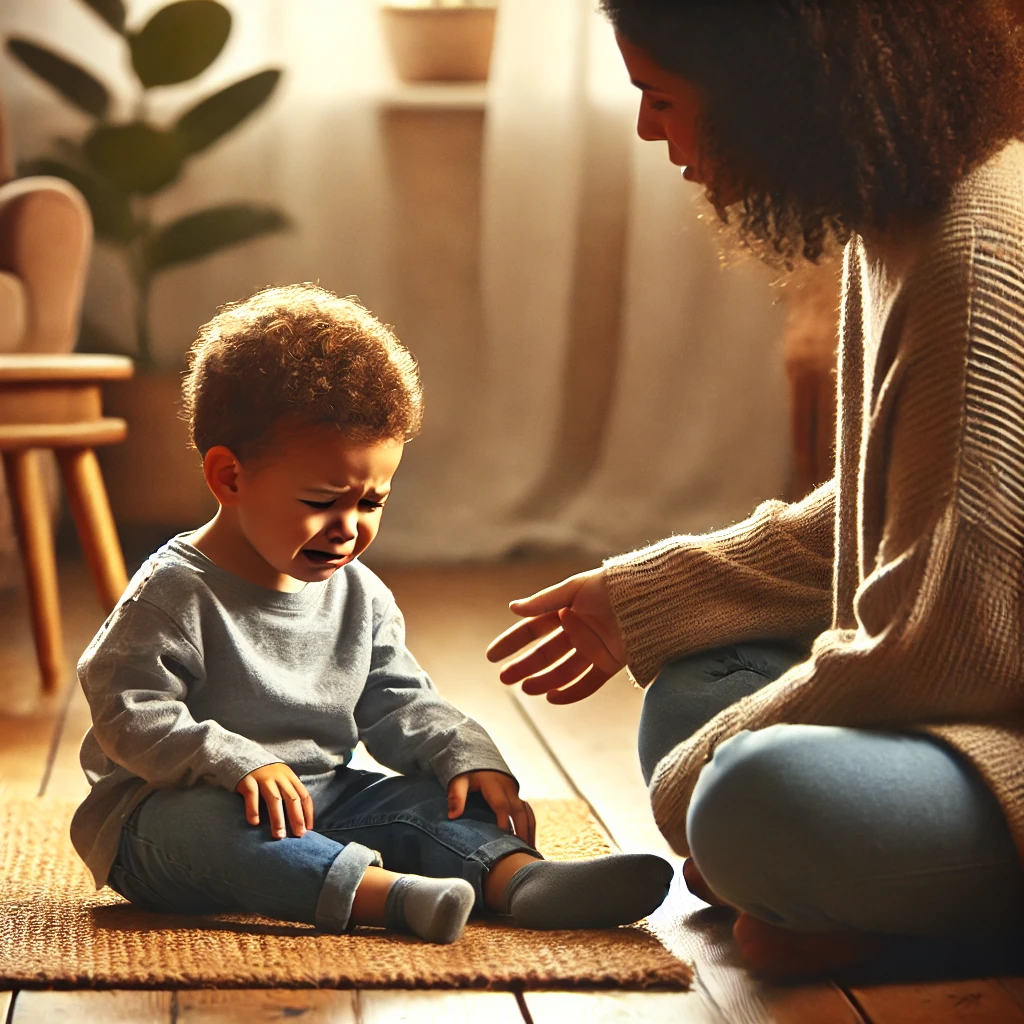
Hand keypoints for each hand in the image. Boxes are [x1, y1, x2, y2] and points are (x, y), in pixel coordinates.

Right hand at [235, 762, 313, 838]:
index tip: (308, 829)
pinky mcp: (247, 780)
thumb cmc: (265, 775)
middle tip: (298, 835)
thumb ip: (289, 793)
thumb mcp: (281, 779)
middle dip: (296, 818)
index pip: (303, 795)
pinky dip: (254, 809)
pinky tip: (255, 823)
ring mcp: (263, 777)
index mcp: (290, 777)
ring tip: (279, 835)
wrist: (243, 756)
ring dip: (278, 818)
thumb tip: (299, 820)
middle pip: (291, 798)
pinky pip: (252, 795)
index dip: (307, 813)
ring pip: (274, 799)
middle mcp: (279, 777)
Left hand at [448, 770, 536, 846]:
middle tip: (524, 851)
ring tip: (531, 851)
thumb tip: (453, 815)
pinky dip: (530, 825)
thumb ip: (456, 796)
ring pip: (526, 811)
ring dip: (530, 830)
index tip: (505, 840)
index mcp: (493, 784)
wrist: (477, 757)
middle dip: (523, 830)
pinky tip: (530, 841)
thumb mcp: (458, 780)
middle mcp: (508, 787)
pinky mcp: (516, 795)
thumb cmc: (466, 773)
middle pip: (519, 810)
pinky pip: (527, 811)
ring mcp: (514, 791)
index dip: (504, 821)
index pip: (501, 805)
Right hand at [485, 568, 626, 703]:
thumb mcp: (575, 589)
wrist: (651, 596)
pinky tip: (551, 698)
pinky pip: (588, 684)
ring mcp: (593, 649)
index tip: (492, 656)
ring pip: (562, 670)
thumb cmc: (612, 585)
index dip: (512, 642)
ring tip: (526, 688)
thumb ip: (544, 601)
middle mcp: (577, 631)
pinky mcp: (610, 664)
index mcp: (565, 610)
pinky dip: (570, 693)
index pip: (532, 629)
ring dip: (543, 680)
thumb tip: (513, 608)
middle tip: (504, 678)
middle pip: (545, 653)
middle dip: (523, 666)